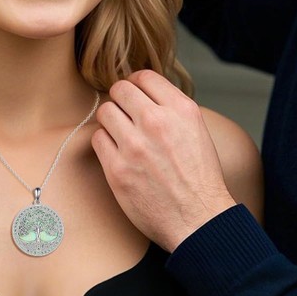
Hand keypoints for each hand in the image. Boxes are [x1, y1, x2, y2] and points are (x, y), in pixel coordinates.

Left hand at [92, 70, 235, 251]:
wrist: (198, 219)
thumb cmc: (199, 177)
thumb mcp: (197, 130)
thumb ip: (171, 108)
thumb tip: (145, 92)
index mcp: (181, 110)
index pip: (144, 76)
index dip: (135, 84)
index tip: (134, 94)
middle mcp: (157, 122)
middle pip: (120, 89)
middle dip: (120, 99)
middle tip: (123, 113)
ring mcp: (135, 145)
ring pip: (105, 111)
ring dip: (110, 120)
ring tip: (120, 134)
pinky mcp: (117, 169)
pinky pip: (97, 138)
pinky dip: (105, 142)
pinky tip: (117, 152)